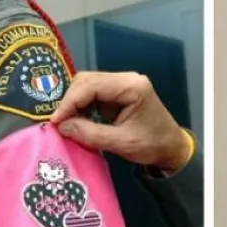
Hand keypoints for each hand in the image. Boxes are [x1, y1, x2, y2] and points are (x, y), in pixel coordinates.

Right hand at [52, 71, 190, 170]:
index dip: (70, 102)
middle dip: (70, 100)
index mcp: (132, 86)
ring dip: (74, 102)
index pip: (91, 85)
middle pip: (87, 80)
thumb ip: (90, 133)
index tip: (55, 121)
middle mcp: (126, 79)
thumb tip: (61, 126)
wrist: (171, 148)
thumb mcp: (121, 143)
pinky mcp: (118, 93)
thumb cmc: (152, 145)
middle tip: (58, 122)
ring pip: (87, 85)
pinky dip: (82, 105)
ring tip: (65, 122)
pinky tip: (76, 119)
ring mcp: (122, 84)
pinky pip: (93, 93)